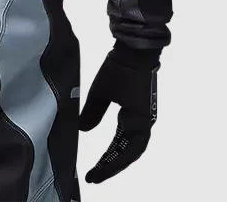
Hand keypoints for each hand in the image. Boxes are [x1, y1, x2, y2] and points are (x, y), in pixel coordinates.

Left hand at [79, 43, 159, 183]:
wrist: (136, 49)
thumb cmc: (120, 68)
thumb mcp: (101, 90)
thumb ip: (92, 112)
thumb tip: (82, 130)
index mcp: (138, 122)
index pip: (123, 153)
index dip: (108, 167)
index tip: (93, 176)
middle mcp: (145, 123)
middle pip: (129, 153)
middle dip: (112, 165)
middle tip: (95, 176)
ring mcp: (144, 117)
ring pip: (131, 145)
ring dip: (117, 156)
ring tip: (101, 166)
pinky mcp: (140, 110)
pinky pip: (131, 134)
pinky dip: (120, 144)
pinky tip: (111, 147)